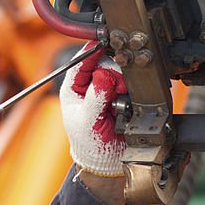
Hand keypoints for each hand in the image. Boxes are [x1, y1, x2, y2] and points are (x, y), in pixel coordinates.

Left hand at [59, 47, 126, 175]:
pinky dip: (131, 90)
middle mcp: (89, 86)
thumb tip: (104, 76)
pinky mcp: (120, 96)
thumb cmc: (90, 144)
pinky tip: (128, 102)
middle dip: (112, 72)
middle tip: (118, 87)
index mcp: (73, 89)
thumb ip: (96, 99)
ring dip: (122, 83)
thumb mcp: (88, 122)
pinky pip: (128, 85)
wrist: (108, 160)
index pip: (79, 63)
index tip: (103, 44)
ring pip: (117, 73)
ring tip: (121, 101)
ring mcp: (105, 91)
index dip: (91, 53)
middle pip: (102, 64)